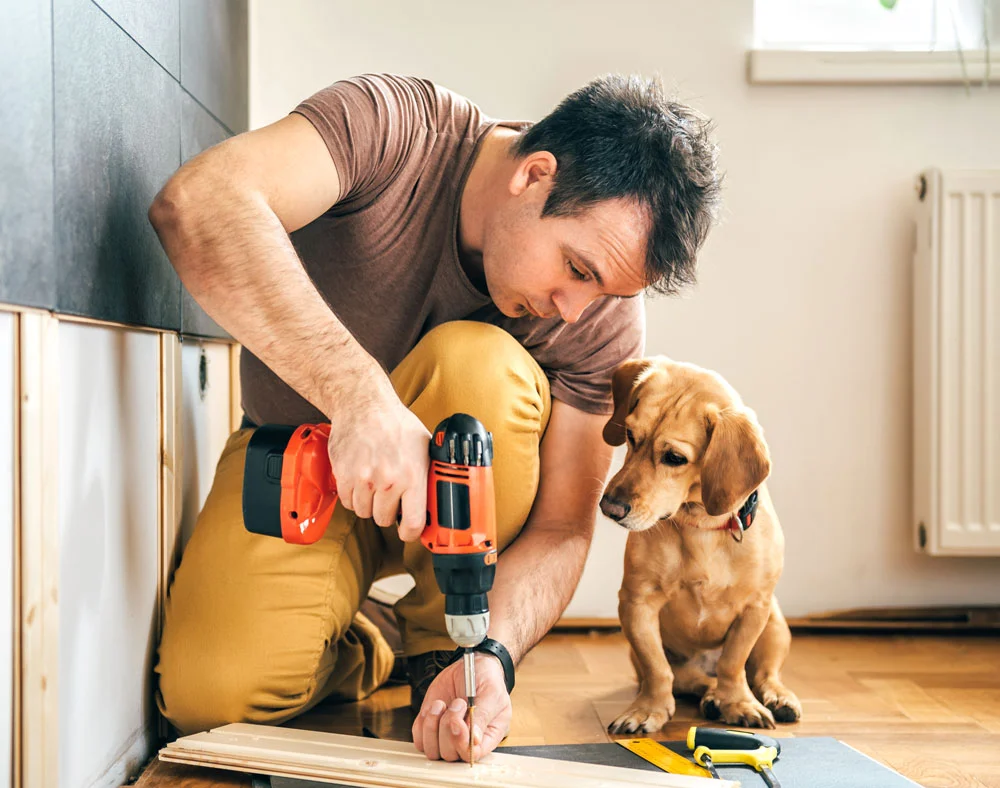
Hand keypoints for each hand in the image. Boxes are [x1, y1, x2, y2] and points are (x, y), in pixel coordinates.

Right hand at [326, 382, 429, 541]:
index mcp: (412, 476)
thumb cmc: (396, 424)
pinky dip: (353, 496)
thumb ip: (430, 473)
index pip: (413, 523)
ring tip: (375, 486)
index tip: (409, 532)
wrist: (364, 405)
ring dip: (369, 504)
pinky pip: (347, 502)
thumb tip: (440, 496)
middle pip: (384, 520)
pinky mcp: (344, 475)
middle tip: (390, 498)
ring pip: (364, 512)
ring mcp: (364, 479)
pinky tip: (361, 481)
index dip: (411, 533)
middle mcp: (388, 480)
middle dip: (388, 512)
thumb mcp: (425, 446)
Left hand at [412, 653, 511, 761]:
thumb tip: (474, 740)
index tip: (458, 722)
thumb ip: (483, 717)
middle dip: (447, 727)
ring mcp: (446, 736)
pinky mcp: (431, 727)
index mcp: (486, 738)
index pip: (471, 755)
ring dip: (433, 726)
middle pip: (449, 754)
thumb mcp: (491, 694)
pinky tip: (436, 706)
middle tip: (458, 703)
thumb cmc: (487, 681)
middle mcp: (465, 741)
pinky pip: (419, 738)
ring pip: (431, 750)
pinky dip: (423, 722)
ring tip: (443, 704)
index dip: (461, 743)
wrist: (471, 665)